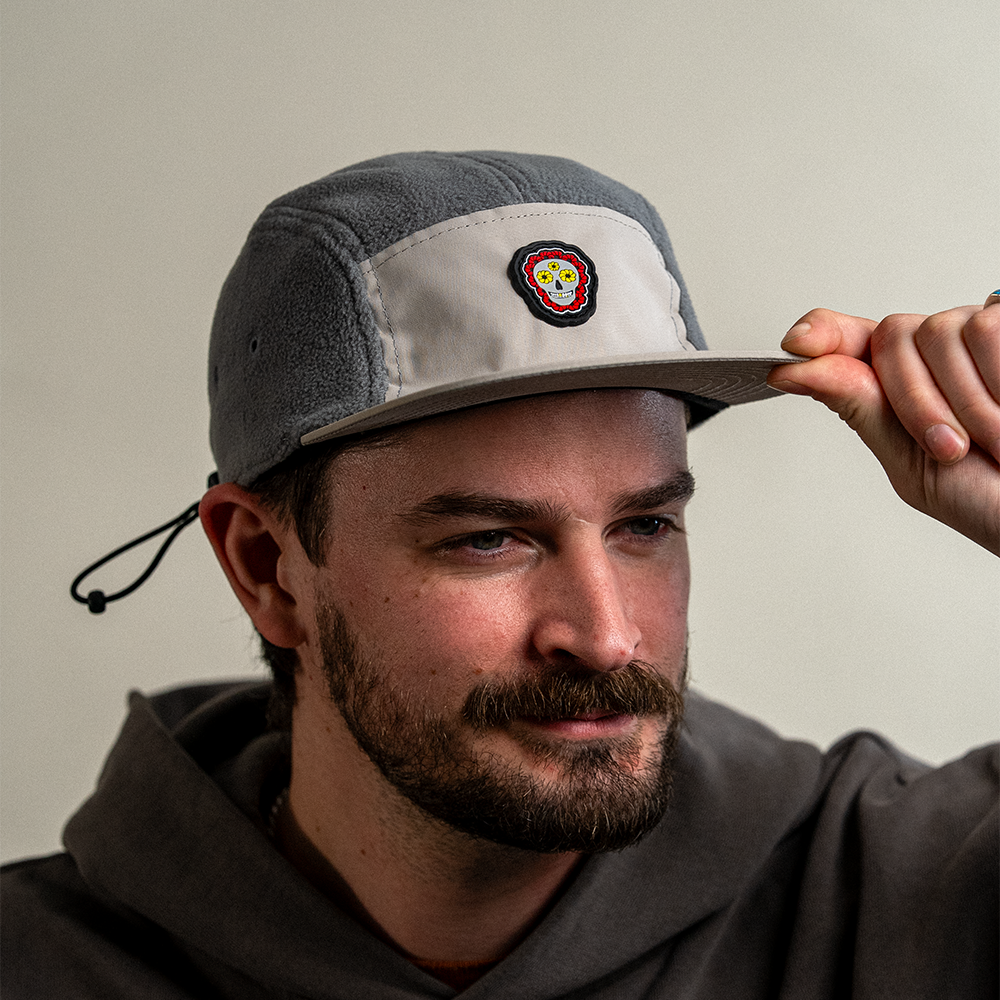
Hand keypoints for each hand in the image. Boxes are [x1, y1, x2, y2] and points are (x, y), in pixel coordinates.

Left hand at [767, 301, 999, 556]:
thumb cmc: (990, 500)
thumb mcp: (916, 467)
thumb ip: (863, 410)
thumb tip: (795, 370)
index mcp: (901, 388)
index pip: (850, 342)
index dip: (822, 333)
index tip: (796, 344)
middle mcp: (937, 353)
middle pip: (892, 336)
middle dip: (916, 399)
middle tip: (952, 447)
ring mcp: (978, 333)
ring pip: (939, 331)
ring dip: (966, 401)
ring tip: (995, 439)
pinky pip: (986, 329)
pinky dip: (997, 382)